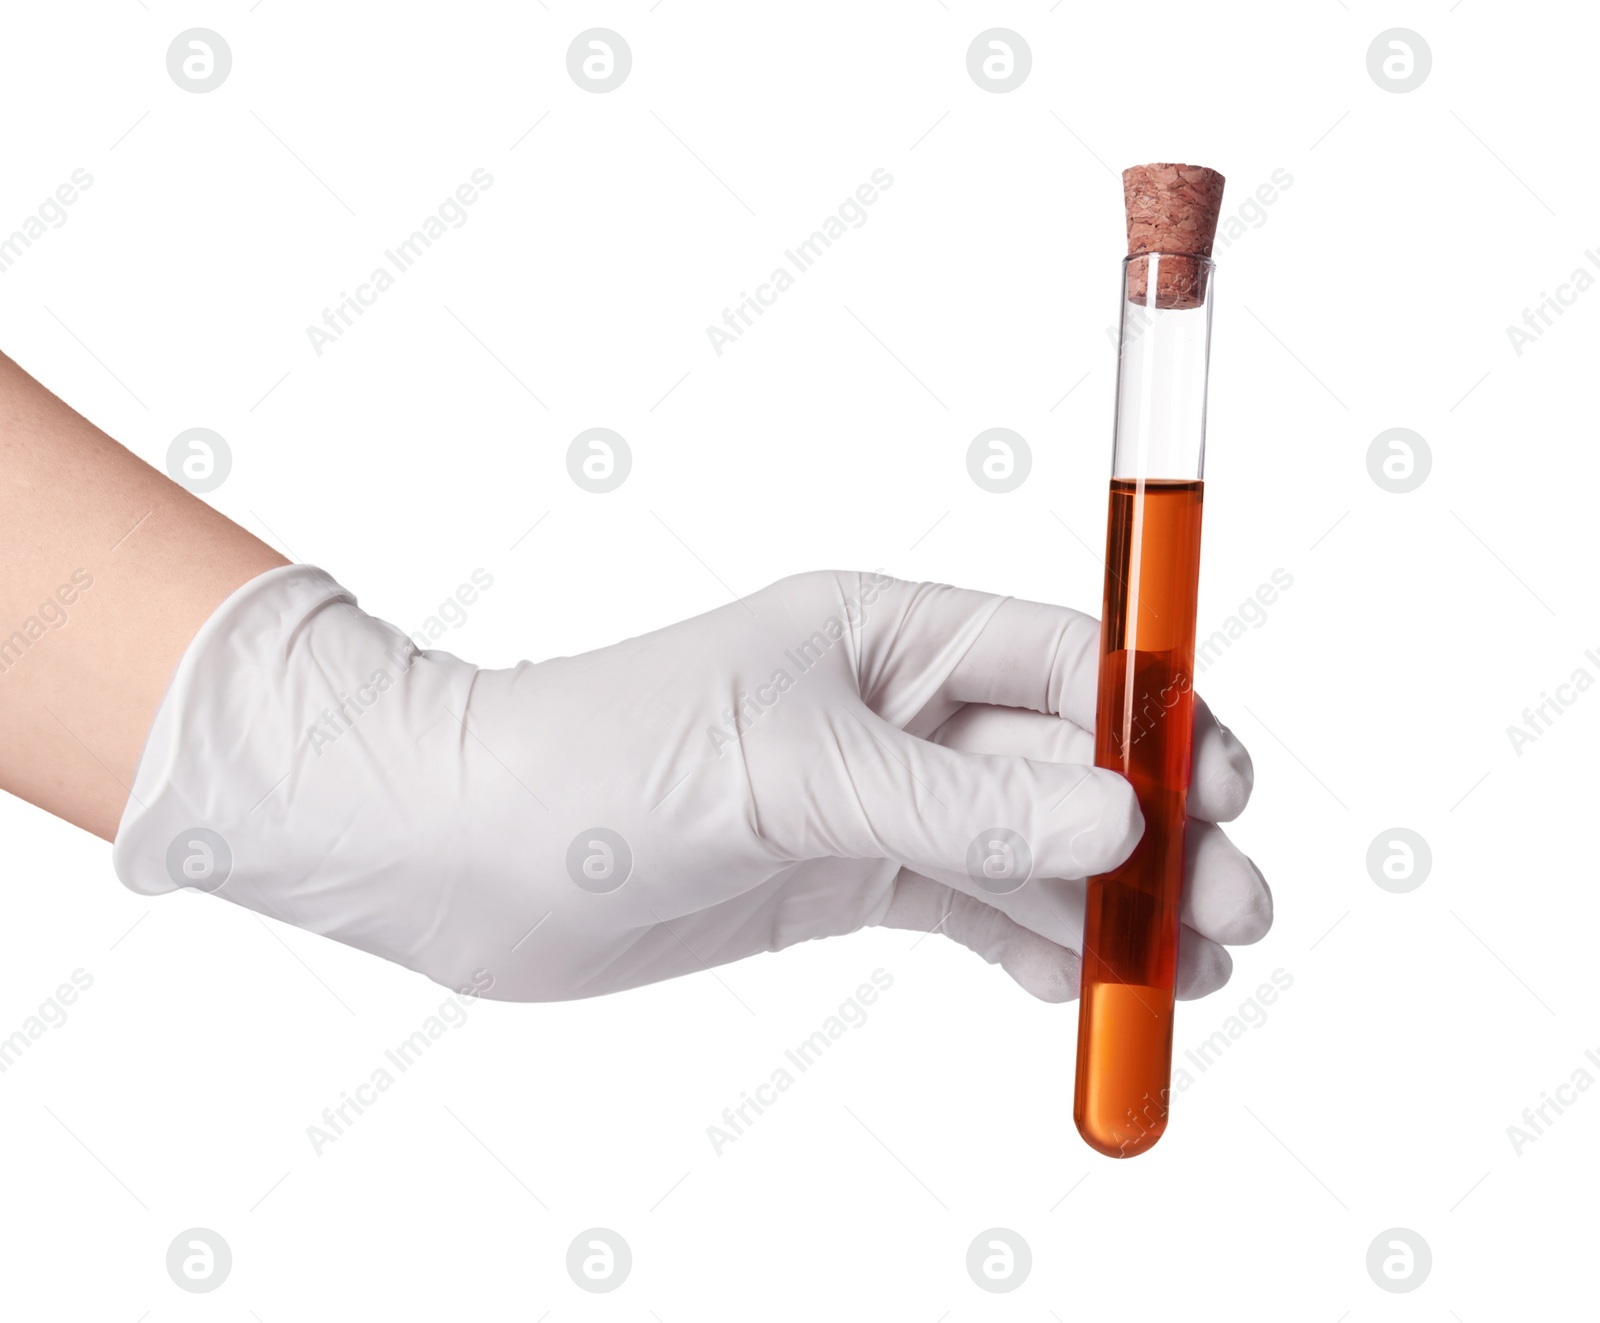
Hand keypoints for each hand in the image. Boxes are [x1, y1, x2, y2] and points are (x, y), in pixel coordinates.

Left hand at [114, 566, 1270, 1000]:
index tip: (1226, 788)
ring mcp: (869, 799)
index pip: (1061, 661)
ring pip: (1022, 850)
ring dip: (1105, 908)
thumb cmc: (602, 763)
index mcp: (887, 632)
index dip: (1155, 720)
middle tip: (1236, 911)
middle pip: (1061, 767)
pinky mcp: (839, 878)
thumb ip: (958, 808)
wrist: (464, 851)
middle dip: (1153, 837)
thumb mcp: (794, 772)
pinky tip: (1079, 984)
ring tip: (1189, 974)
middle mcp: (892, 709)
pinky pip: (963, 909)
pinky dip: (1027, 946)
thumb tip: (1122, 825)